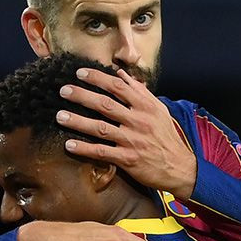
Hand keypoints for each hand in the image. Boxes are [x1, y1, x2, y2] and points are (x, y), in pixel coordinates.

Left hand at [57, 67, 197, 199]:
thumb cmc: (167, 137)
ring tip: (60, 117)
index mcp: (145, 106)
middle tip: (63, 91)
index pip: (118, 86)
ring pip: (101, 128)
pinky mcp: (128, 159)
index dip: (97, 78)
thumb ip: (139, 91)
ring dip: (78, 121)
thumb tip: (121, 74)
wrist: (180, 167)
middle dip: (82, 96)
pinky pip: (102, 152)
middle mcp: (138, 121)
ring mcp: (132, 140)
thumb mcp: (159, 110)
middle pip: (105, 104)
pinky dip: (85, 149)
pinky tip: (69, 145)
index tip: (80, 73)